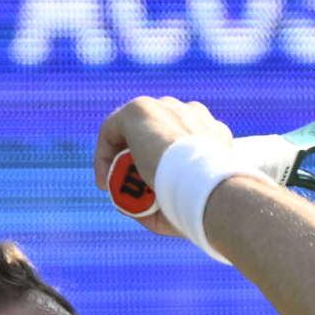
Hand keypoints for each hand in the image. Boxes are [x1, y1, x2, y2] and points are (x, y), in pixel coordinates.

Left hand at [95, 97, 233, 237]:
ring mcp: (166, 107)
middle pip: (156, 132)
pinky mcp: (141, 109)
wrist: (207, 186)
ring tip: (114, 188)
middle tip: (128, 187)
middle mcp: (190, 114)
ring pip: (135, 132)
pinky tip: (105, 182)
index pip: (182, 138)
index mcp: (210, 132)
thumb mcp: (193, 200)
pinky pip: (113, 129)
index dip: (161, 161)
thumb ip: (168, 198)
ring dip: (121, 159)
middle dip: (139, 158)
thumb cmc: (202, 203)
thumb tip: (137, 207)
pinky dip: (104, 154)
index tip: (149, 188)